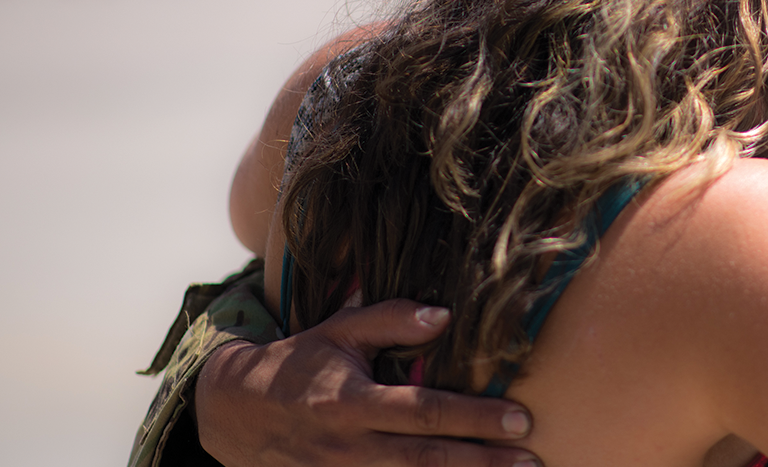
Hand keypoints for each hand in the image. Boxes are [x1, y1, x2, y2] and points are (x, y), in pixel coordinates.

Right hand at [196, 299, 537, 466]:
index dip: (473, 417)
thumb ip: (390, 320)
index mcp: (352, 403)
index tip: (519, 417)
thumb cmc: (299, 364)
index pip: (424, 412)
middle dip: (483, 462)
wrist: (235, 415)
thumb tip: (444, 315)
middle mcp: (350, 447)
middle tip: (532, 458)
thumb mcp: (339, 331)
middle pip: (428, 459)